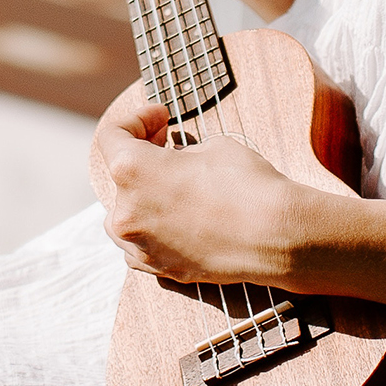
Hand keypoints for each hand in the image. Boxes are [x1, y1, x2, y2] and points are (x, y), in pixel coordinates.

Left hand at [93, 104, 314, 284]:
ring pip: (122, 214)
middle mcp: (126, 210)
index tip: (162, 117)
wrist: (274, 237)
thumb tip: (174, 162)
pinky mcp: (158, 268)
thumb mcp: (212, 146)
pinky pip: (138, 244)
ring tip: (170, 185)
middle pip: (118, 175)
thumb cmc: (246, 184)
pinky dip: (150, 228)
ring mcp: (140, 244)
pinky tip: (174, 217)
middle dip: (143, 156)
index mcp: (132, 171)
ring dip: (140, 195)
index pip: (111, 135)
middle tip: (170, 145)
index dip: (136, 118)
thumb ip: (180, 153)